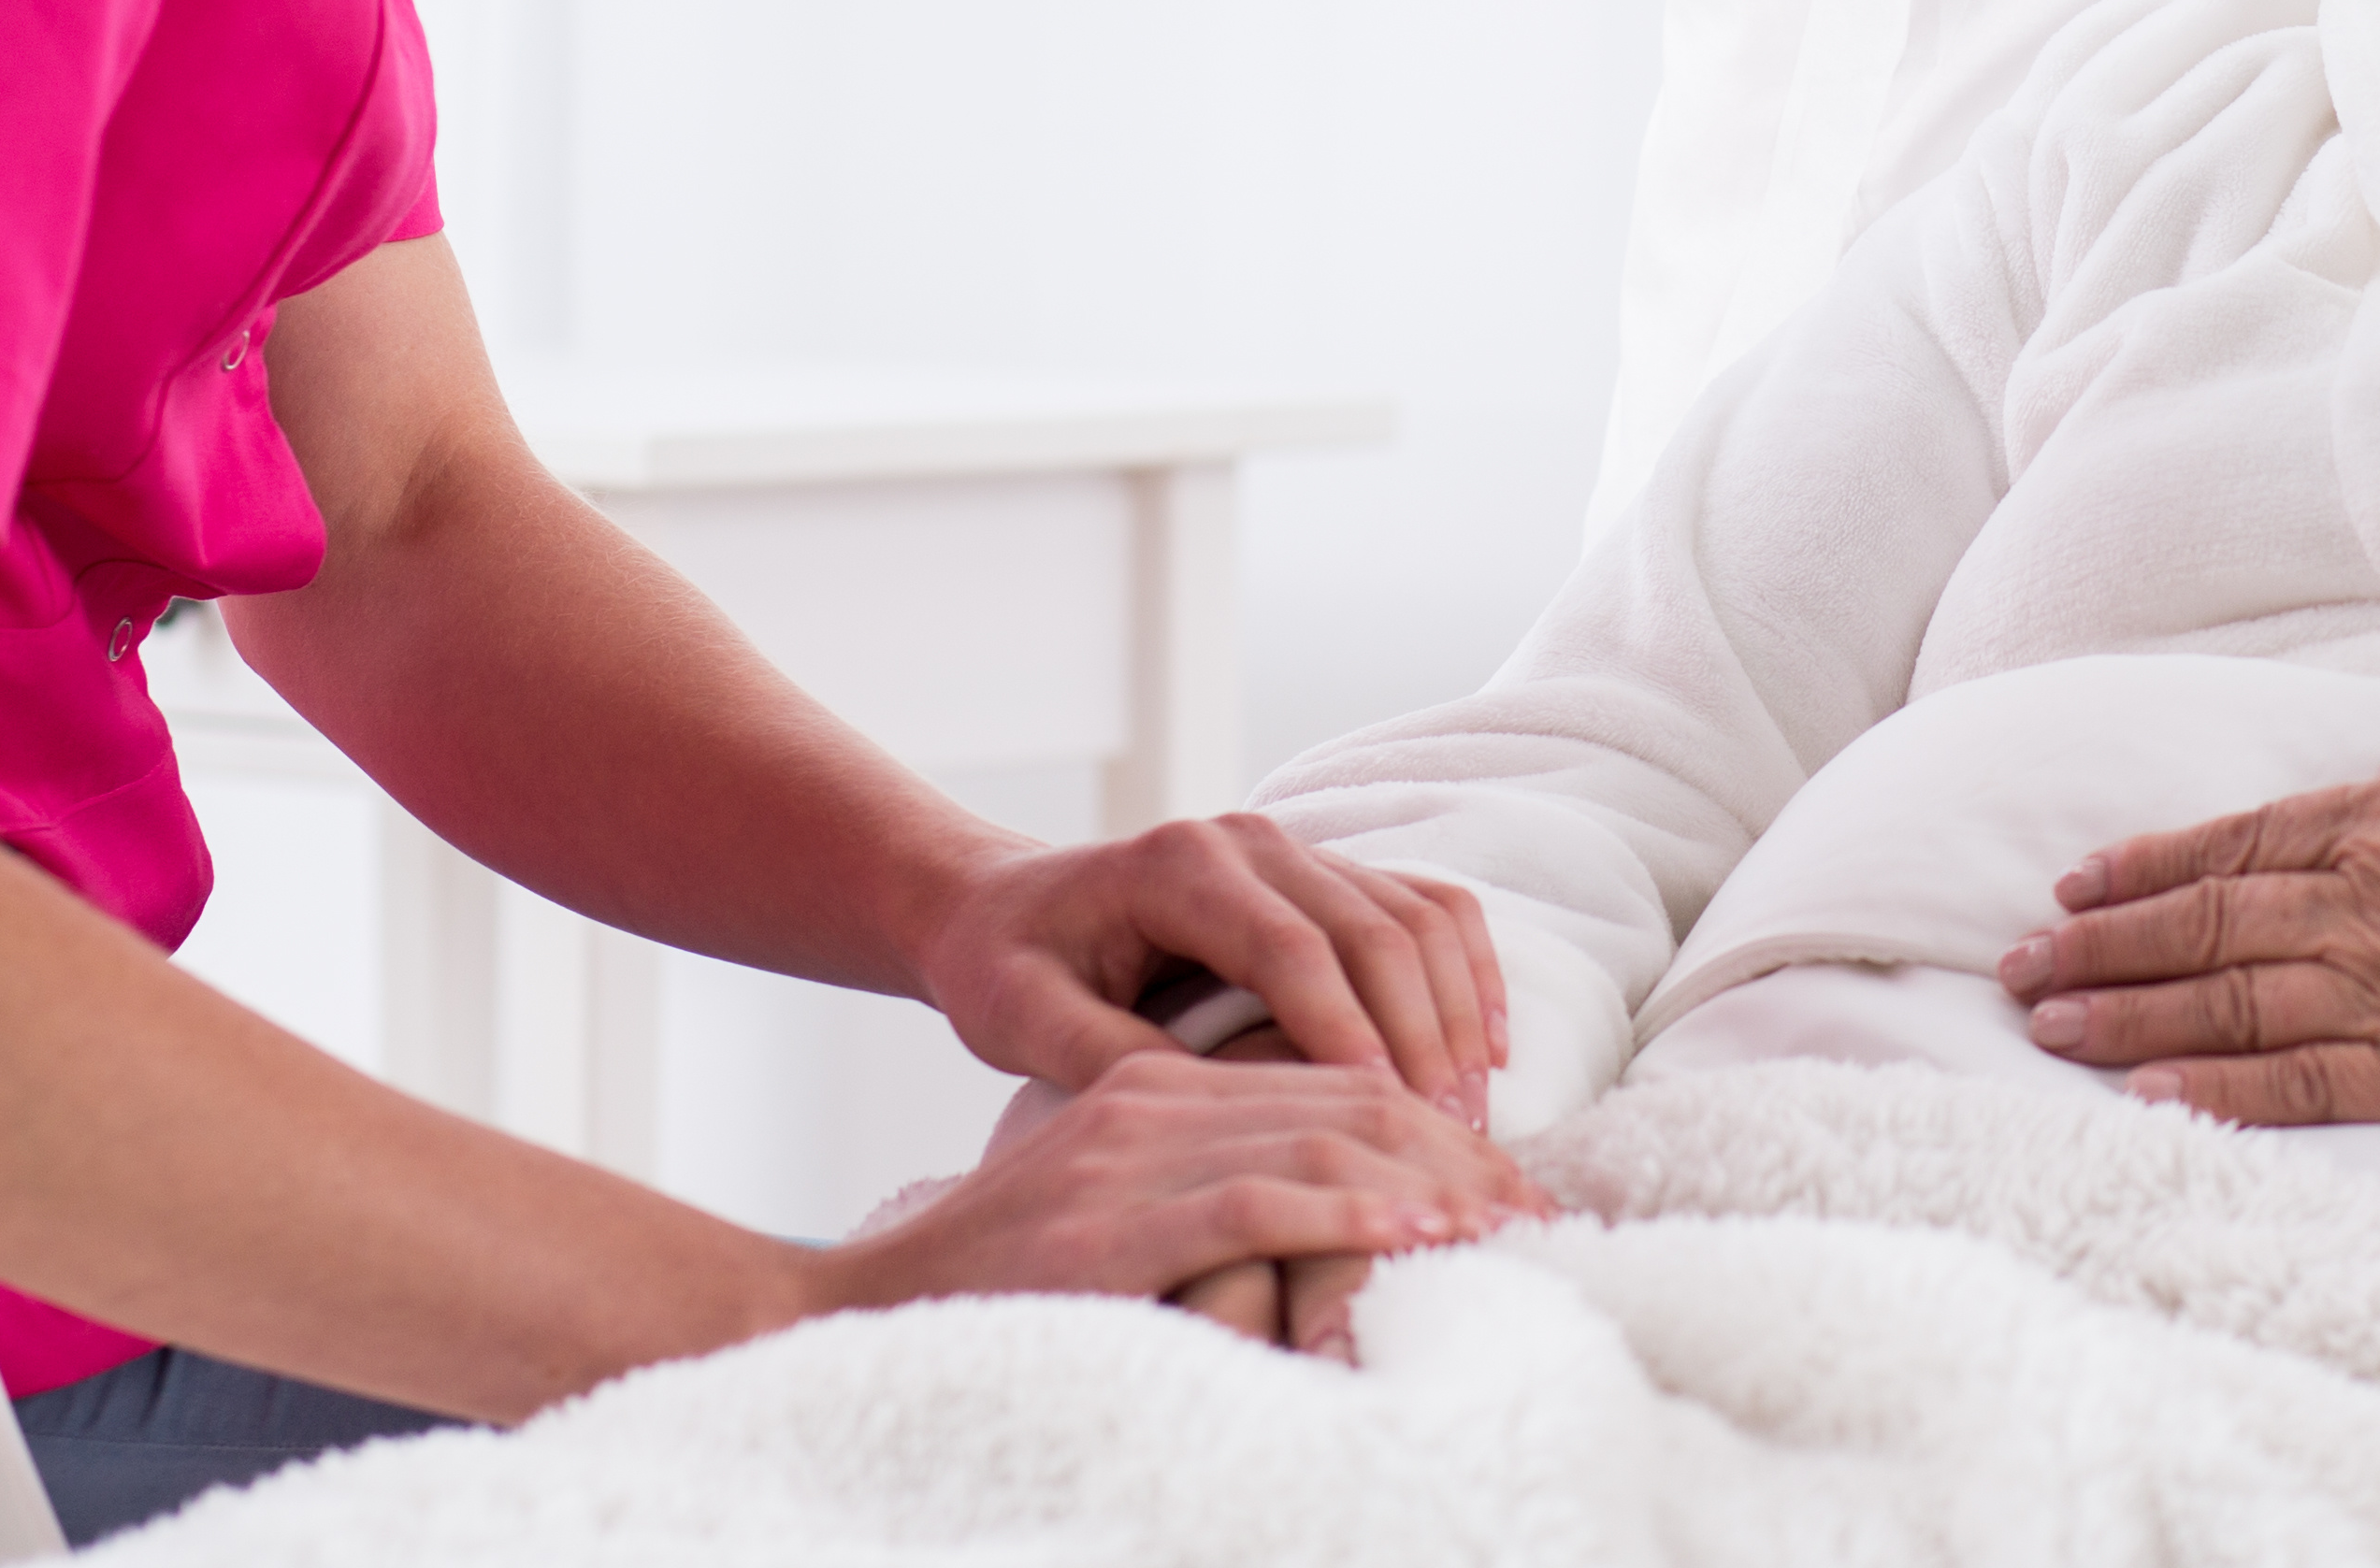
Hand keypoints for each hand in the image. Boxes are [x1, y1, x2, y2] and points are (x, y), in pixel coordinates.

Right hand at [827, 1046, 1539, 1320]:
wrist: (845, 1306)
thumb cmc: (984, 1274)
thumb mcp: (1104, 1203)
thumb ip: (1197, 1187)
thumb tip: (1315, 1216)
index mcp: (1152, 1085)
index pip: (1324, 1074)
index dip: (1425, 1116)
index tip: (1497, 1176)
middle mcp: (1151, 1101)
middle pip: (1343, 1094)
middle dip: (1453, 1146)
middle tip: (1533, 1204)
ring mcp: (1132, 1156)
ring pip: (1320, 1133)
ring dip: (1427, 1178)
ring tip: (1502, 1221)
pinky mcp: (1115, 1220)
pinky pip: (1260, 1200)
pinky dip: (1351, 1213)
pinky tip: (1416, 1231)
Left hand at [916, 817, 1507, 1117]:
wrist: (1002, 908)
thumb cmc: (1006, 968)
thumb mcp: (1018, 1019)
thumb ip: (1102, 1055)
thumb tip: (1207, 1114)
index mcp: (1178, 866)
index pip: (1292, 949)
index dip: (1346, 1032)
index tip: (1384, 1115)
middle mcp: (1250, 841)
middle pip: (1373, 930)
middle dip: (1421, 1035)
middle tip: (1450, 1134)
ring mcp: (1295, 849)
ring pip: (1415, 916)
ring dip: (1456, 1012)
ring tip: (1470, 1113)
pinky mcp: (1324, 876)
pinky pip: (1425, 908)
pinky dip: (1468, 973)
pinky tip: (1488, 1049)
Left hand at [1986, 712, 2379, 1179]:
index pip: (2240, 838)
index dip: (2146, 864)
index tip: (2073, 883)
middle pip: (2209, 923)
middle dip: (2099, 944)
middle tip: (2013, 965)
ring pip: (2232, 1007)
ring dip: (2126, 1020)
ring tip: (2044, 1029)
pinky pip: (2307, 1090)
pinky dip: (2219, 1098)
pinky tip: (2149, 1104)